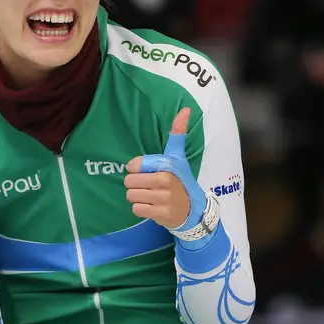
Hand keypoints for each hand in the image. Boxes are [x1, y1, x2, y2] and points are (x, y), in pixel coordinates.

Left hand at [125, 108, 204, 230]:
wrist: (194, 210)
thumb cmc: (181, 180)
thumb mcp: (178, 157)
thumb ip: (177, 134)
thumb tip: (185, 109)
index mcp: (167, 165)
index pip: (133, 166)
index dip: (136, 170)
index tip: (148, 172)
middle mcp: (165, 181)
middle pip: (129, 181)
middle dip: (136, 184)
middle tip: (149, 186)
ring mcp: (163, 199)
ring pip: (131, 195)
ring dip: (138, 197)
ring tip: (151, 196)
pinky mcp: (160, 214)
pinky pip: (136, 209)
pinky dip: (141, 209)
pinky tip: (152, 206)